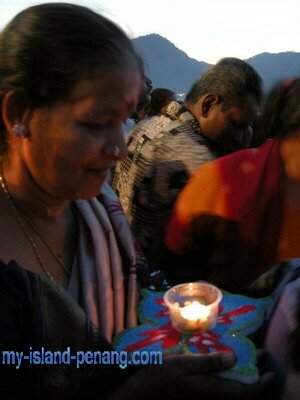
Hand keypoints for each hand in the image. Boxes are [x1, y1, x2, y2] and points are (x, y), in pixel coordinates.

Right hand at [108, 351, 277, 399]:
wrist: (142, 395)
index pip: (247, 395)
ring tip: (245, 357)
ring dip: (243, 376)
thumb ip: (208, 363)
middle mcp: (214, 399)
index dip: (262, 384)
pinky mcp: (201, 396)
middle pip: (243, 394)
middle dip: (255, 377)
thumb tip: (234, 358)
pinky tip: (225, 363)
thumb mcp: (182, 364)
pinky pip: (223, 391)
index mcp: (212, 392)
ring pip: (233, 392)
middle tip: (258, 357)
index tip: (270, 369)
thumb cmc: (160, 377)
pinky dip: (230, 378)